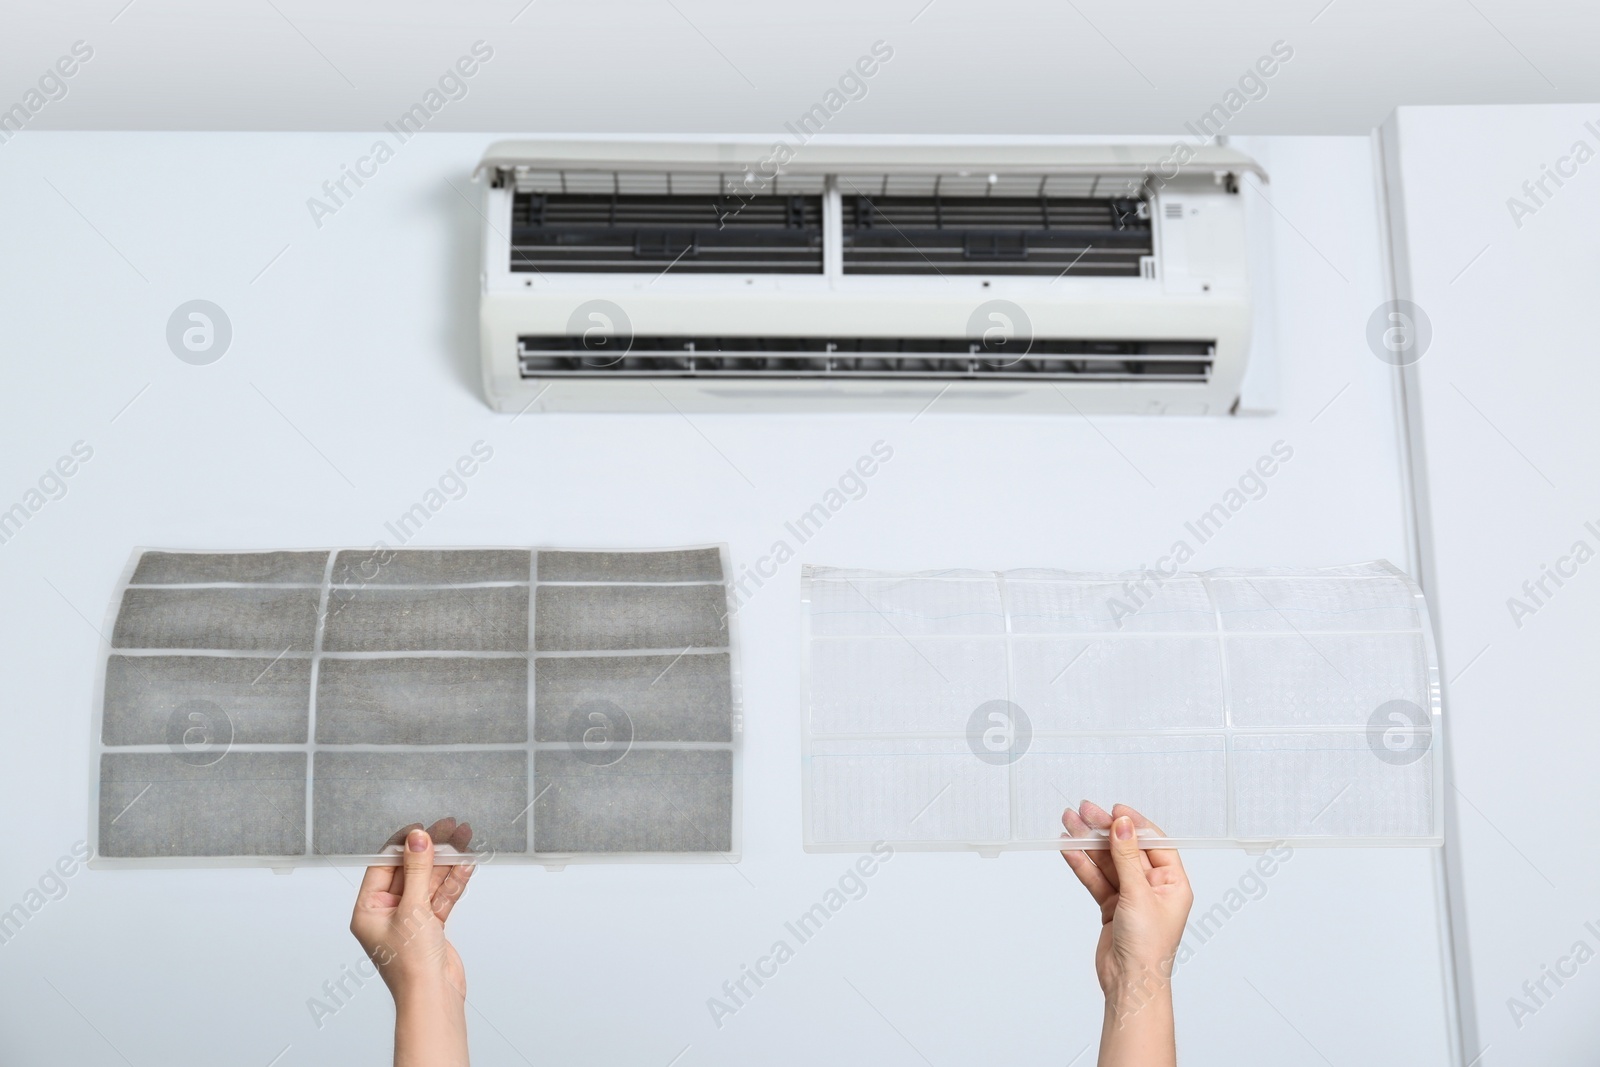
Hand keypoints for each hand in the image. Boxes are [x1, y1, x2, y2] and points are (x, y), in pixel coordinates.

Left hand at [350, 818, 475, 1066]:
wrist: (432, 997)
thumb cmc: (410, 965)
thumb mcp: (412, 908)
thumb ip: (418, 870)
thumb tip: (418, 838)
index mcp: (368, 909)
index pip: (384, 865)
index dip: (404, 843)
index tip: (423, 827)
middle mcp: (387, 913)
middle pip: (410, 870)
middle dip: (431, 849)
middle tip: (450, 828)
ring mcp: (410, 920)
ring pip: (430, 881)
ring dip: (447, 861)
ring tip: (464, 838)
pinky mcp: (430, 927)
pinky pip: (442, 896)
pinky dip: (454, 881)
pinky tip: (467, 864)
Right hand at [1062, 802, 1192, 1065]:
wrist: (1129, 983)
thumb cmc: (1148, 948)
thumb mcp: (1138, 895)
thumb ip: (1128, 857)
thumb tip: (1123, 826)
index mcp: (1173, 883)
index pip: (1154, 843)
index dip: (1134, 825)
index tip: (1115, 810)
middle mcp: (1153, 887)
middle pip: (1127, 850)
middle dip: (1105, 831)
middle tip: (1085, 811)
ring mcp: (1131, 897)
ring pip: (1108, 863)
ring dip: (1089, 844)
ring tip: (1070, 824)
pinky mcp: (1112, 907)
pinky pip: (1096, 879)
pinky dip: (1083, 865)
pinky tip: (1070, 849)